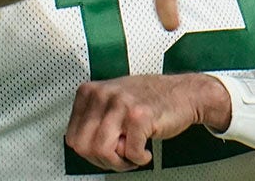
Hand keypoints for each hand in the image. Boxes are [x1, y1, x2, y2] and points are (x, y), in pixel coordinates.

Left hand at [65, 74, 227, 171]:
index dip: (89, 152)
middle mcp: (102, 94)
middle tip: (120, 156)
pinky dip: (140, 159)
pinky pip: (130, 153)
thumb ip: (93, 120)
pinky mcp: (139, 115)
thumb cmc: (148, 100)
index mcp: (89, 92)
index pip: (72, 137)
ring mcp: (120, 103)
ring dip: (120, 162)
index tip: (105, 151)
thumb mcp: (111, 102)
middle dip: (103, 160)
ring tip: (132, 154)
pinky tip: (146, 149)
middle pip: (84, 147)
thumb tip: (80, 147)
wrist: (182, 93)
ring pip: (102, 151)